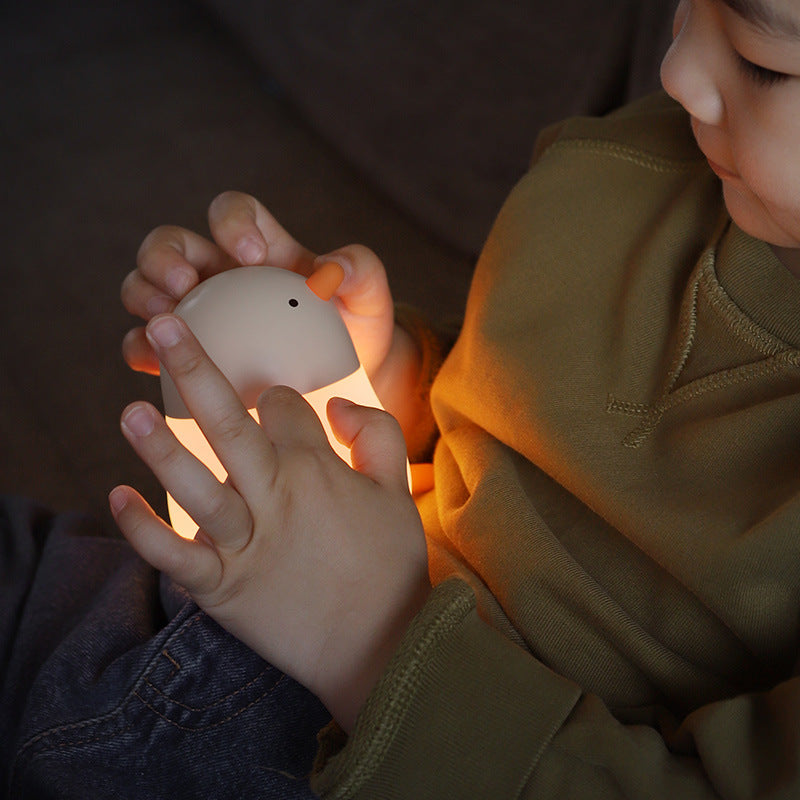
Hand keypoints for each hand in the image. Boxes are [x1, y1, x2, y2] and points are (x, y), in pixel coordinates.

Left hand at [109, 314, 430, 731]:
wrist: (380, 645)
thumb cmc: (390, 564)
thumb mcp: (399, 489)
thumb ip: (376, 433)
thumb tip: (336, 403)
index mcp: (318, 469)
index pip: (282, 408)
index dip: (271, 395)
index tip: (267, 403)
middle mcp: (277, 497)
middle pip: (229, 424)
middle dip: (195, 369)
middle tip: (163, 325)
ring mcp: (246, 543)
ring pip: (195, 486)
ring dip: (159, 448)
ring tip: (130, 410)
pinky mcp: (224, 587)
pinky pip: (176, 556)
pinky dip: (144, 530)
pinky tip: (117, 498)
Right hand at [121, 191, 395, 381]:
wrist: (340, 382)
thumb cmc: (352, 329)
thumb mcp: (368, 298)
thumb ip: (361, 271)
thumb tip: (335, 268)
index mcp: (258, 246)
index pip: (231, 211)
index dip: (231, 221)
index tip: (250, 252)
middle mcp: (218, 273)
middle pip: (171, 245)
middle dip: (164, 256)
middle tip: (184, 284)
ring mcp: (197, 312)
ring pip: (145, 288)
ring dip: (145, 296)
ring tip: (165, 319)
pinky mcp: (186, 354)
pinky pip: (149, 345)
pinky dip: (144, 350)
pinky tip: (155, 363)